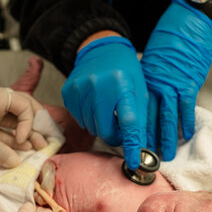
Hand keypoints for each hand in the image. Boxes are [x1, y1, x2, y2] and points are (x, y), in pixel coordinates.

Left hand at [0, 85, 47, 167]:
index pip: (24, 105)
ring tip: (36, 150)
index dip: (29, 122)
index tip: (23, 139)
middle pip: (22, 115)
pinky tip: (19, 154)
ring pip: (12, 127)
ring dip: (23, 139)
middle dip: (34, 129)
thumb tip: (16, 163)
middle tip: (45, 142)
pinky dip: (9, 145)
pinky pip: (1, 137)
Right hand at [61, 35, 147, 168]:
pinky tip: (95, 105)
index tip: (134, 162)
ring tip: (107, 110)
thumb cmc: (125, 71)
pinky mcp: (68, 92)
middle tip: (119, 129)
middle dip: (114, 136)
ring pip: (91, 127)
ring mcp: (80, 89)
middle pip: (105, 130)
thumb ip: (141, 119)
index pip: (129, 122)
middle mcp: (98, 86)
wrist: (101, 49)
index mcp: (122, 84)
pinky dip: (89, 118)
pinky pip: (80, 119)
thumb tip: (143, 149)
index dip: (132, 145)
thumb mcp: (140, 90)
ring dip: (101, 126)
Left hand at [140, 0, 211, 159]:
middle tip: (145, 156)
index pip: (137, 109)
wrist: (187, 24)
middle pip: (149, 117)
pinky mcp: (189, 83)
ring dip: (166, 138)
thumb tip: (144, 102)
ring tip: (166, 154)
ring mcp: (172, 85)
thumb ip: (148, 83)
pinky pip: (187, 108)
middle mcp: (155, 85)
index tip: (131, 143)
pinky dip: (186, 123)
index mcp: (145, 80)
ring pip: (167, 117)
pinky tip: (186, 135)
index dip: (134, 128)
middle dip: (147, 139)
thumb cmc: (169, 42)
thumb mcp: (151, 62)